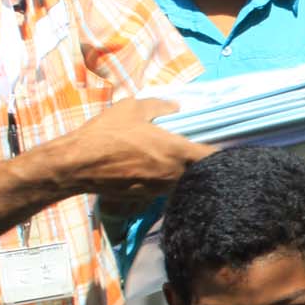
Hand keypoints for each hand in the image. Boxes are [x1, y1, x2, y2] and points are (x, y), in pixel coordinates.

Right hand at [55, 98, 214, 201]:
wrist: (77, 165)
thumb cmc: (106, 134)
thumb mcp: (133, 108)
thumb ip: (160, 106)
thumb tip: (177, 106)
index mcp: (176, 151)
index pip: (213, 158)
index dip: (224, 154)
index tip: (227, 147)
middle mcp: (174, 174)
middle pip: (203, 174)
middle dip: (206, 165)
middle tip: (205, 152)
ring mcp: (161, 189)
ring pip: (185, 183)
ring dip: (189, 174)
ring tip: (182, 160)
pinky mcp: (147, 198)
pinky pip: (168, 188)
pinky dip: (171, 180)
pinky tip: (161, 170)